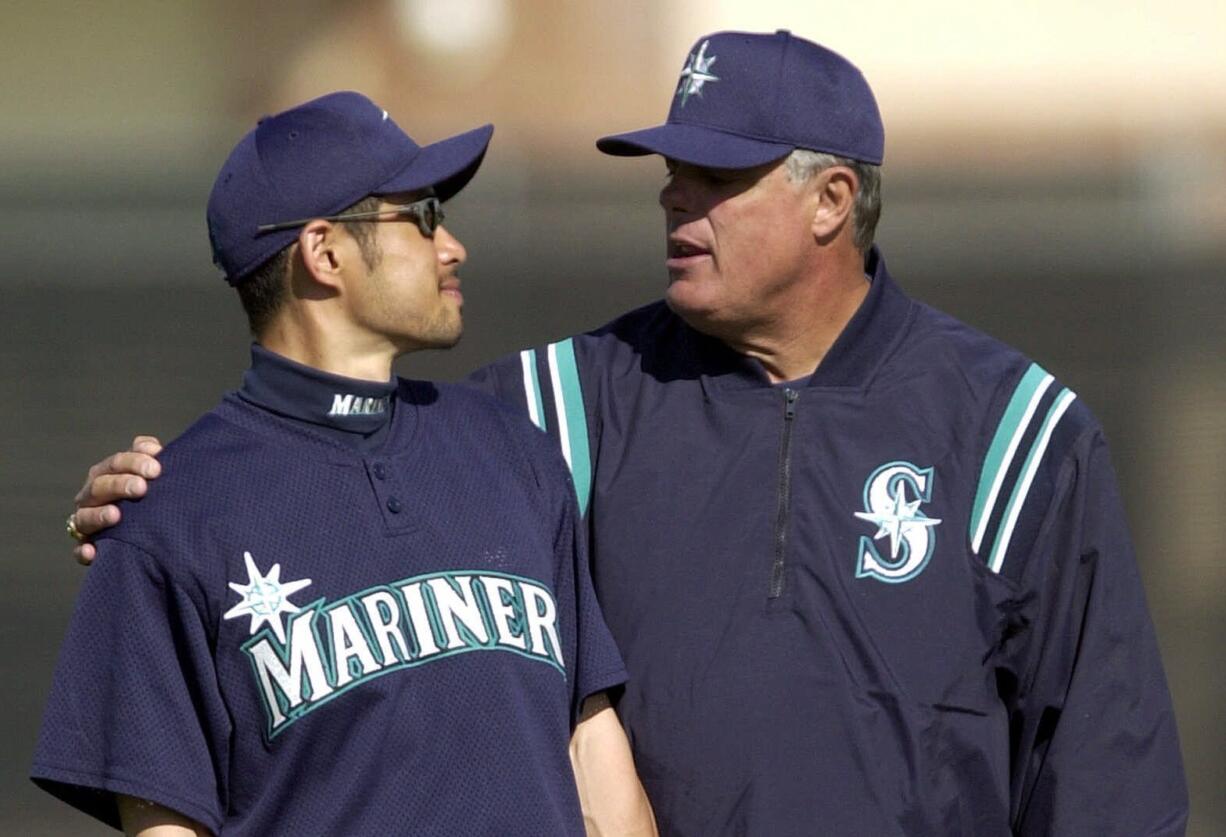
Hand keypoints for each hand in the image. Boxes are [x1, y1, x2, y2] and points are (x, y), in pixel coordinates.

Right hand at [71, 436, 162, 565]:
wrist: (150, 531)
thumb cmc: (152, 495)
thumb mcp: (152, 475)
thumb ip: (152, 458)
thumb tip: (156, 449)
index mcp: (108, 474)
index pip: (116, 463)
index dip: (134, 461)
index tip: (156, 468)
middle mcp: (93, 495)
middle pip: (100, 485)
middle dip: (119, 484)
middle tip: (142, 488)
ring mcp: (86, 521)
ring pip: (84, 516)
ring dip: (99, 515)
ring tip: (116, 515)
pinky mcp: (86, 547)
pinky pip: (78, 551)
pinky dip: (82, 551)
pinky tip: (91, 552)